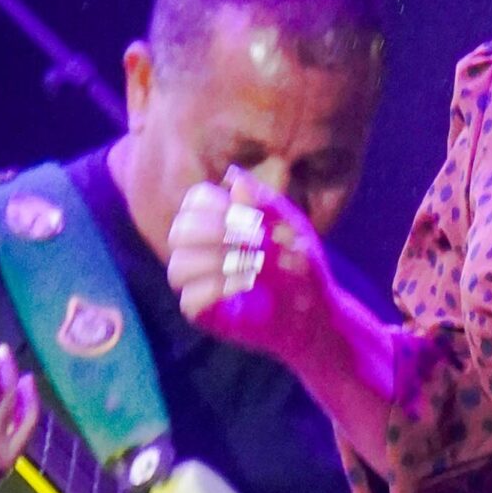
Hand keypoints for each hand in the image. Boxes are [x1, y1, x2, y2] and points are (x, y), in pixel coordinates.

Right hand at [165, 169, 338, 366]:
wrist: (315, 315)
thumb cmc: (301, 267)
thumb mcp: (290, 230)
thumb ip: (264, 203)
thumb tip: (233, 177)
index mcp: (219, 223)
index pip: (195, 201)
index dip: (214, 204)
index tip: (247, 216)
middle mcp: (203, 251)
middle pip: (178, 231)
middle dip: (211, 232)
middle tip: (249, 241)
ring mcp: (201, 283)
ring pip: (177, 266)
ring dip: (214, 263)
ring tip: (249, 268)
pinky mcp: (205, 314)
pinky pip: (189, 300)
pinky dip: (215, 290)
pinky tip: (244, 286)